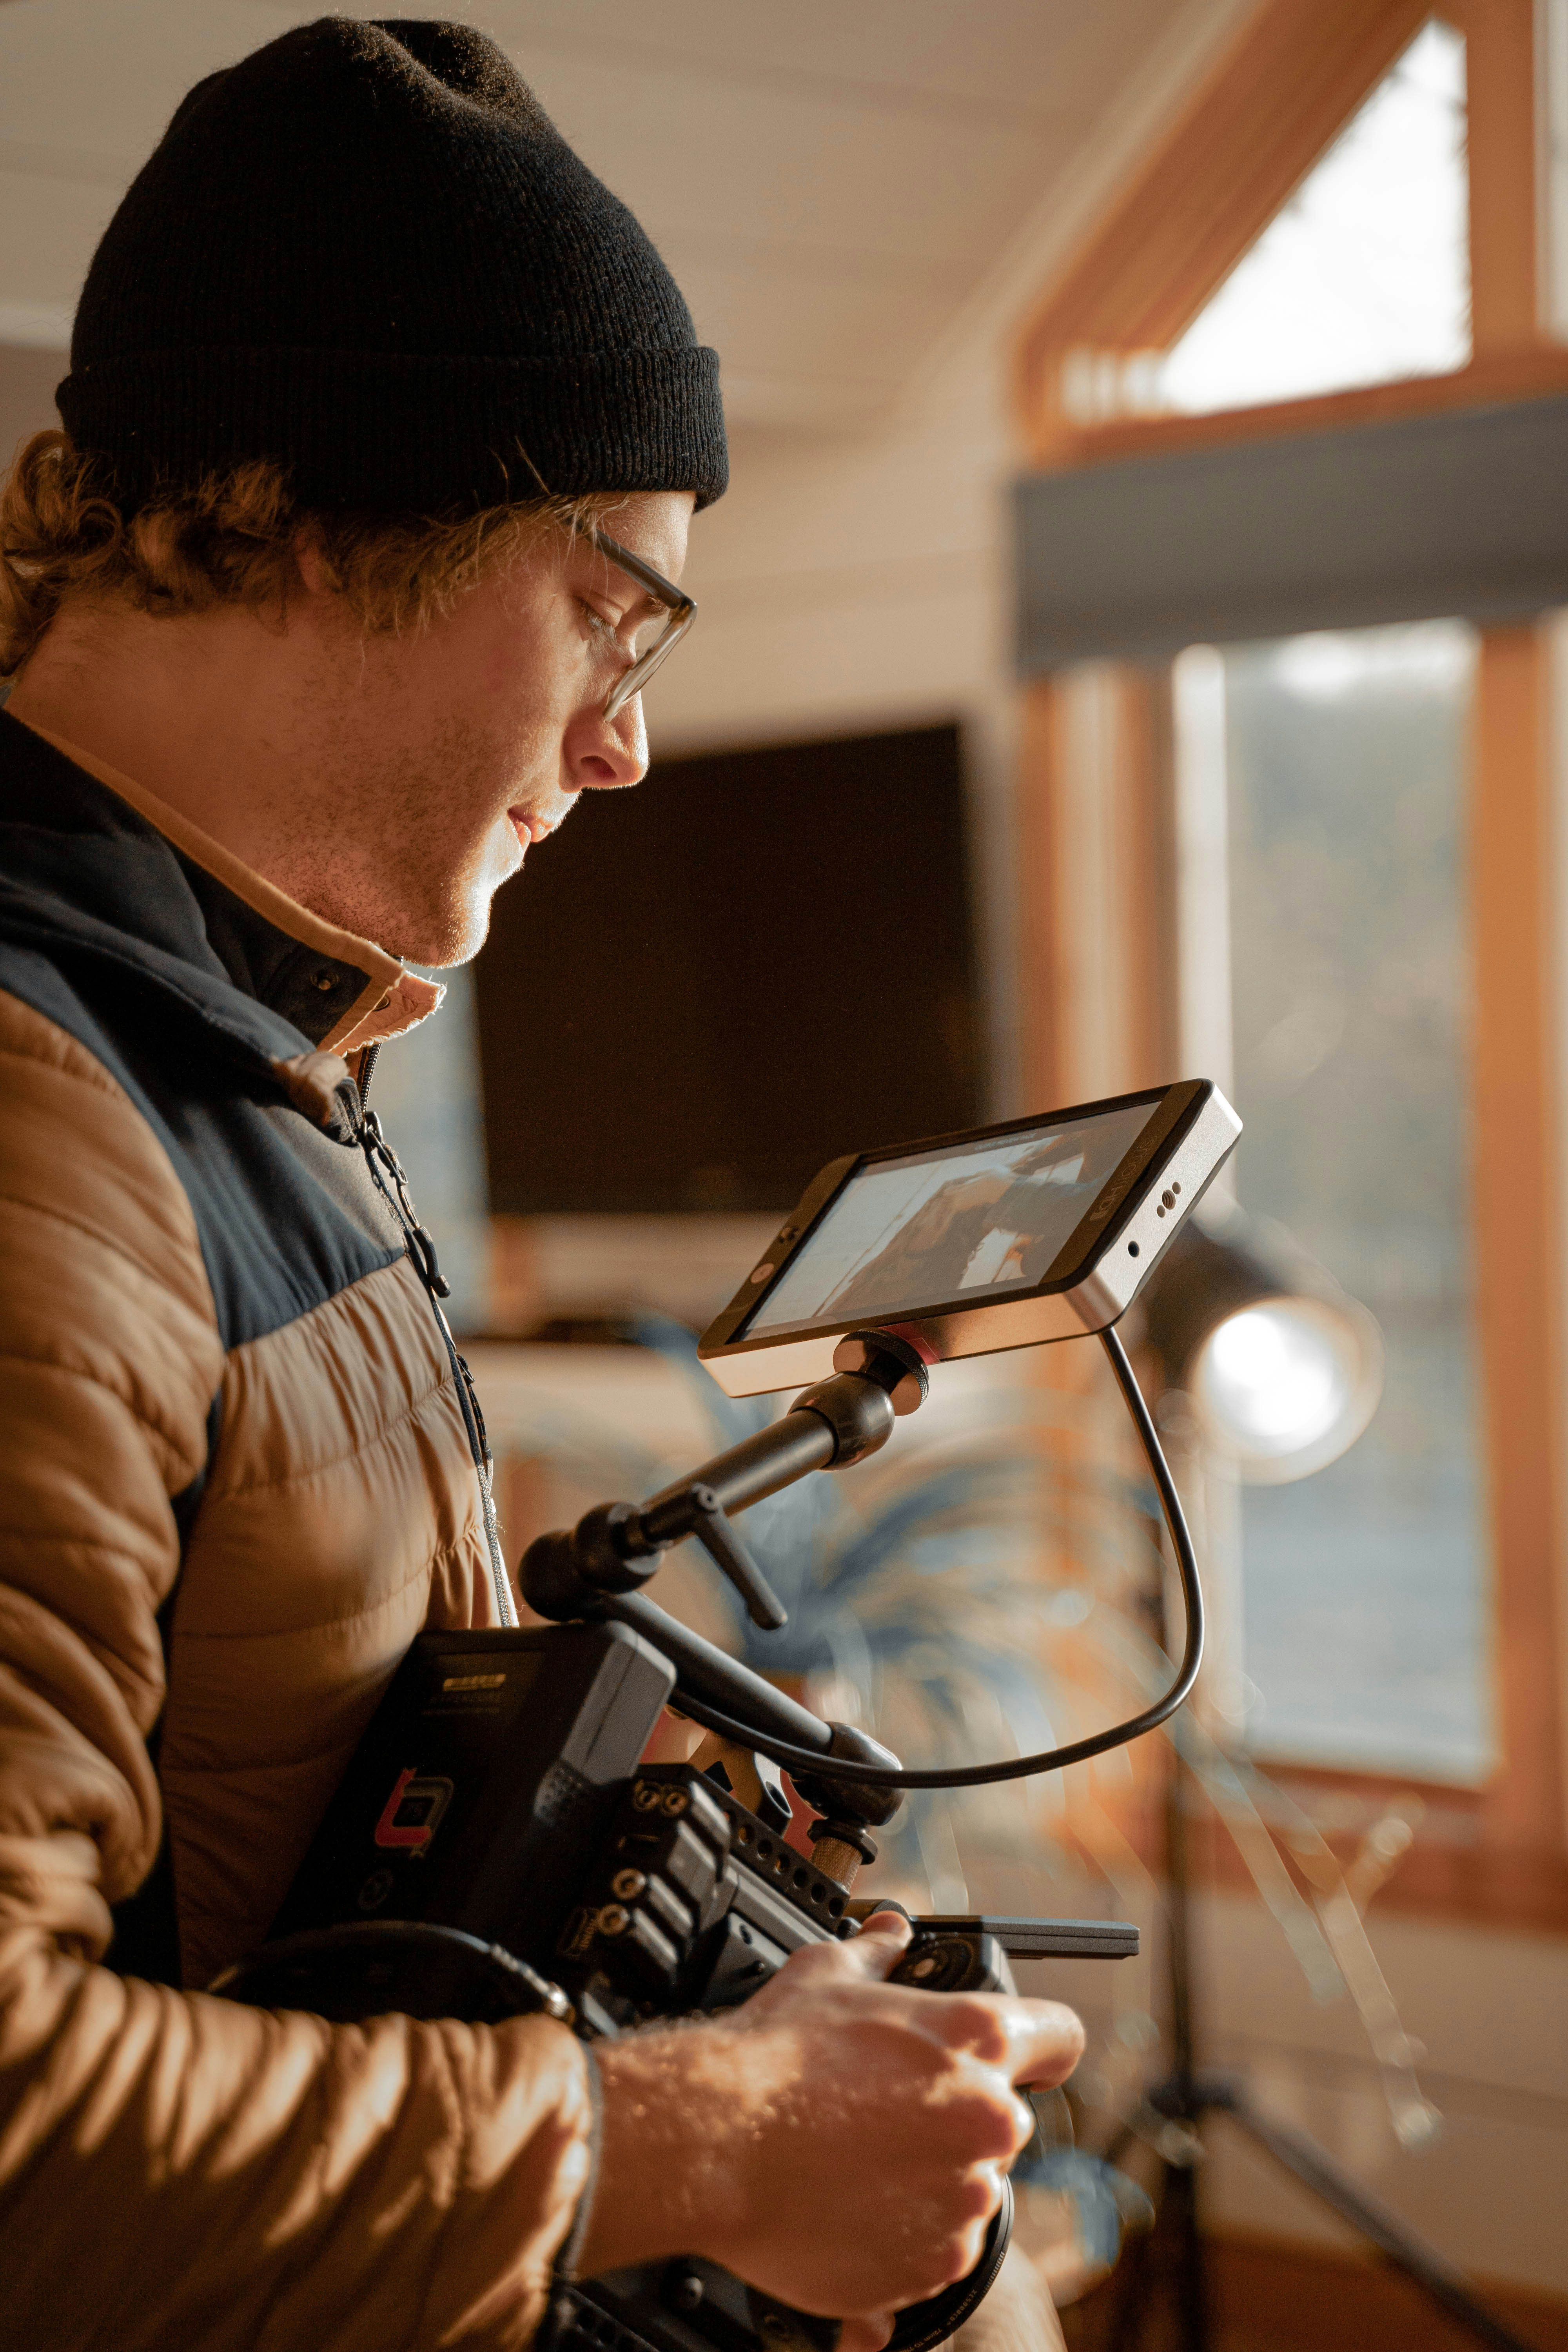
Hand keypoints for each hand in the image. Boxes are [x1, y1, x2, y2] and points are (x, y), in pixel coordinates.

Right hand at [579, 1910, 1084, 2351]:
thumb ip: (878, 1954)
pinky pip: (936, 2245)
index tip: (1020, 2055)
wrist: (716, 2143)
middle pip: (1001, 2117)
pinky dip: (903, 2232)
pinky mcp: (933, 2264)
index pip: (1061, 2037)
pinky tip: (849, 2203)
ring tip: (858, 2160)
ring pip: (969, 2185)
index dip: (1038, 2041)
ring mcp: (965, 2201)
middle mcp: (988, 2123)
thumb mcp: (828, 1973)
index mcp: (980, 2042)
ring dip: (929, 2176)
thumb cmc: (773, 2057)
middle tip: (888, 2110)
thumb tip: (891, 1935)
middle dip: (956, 2114)